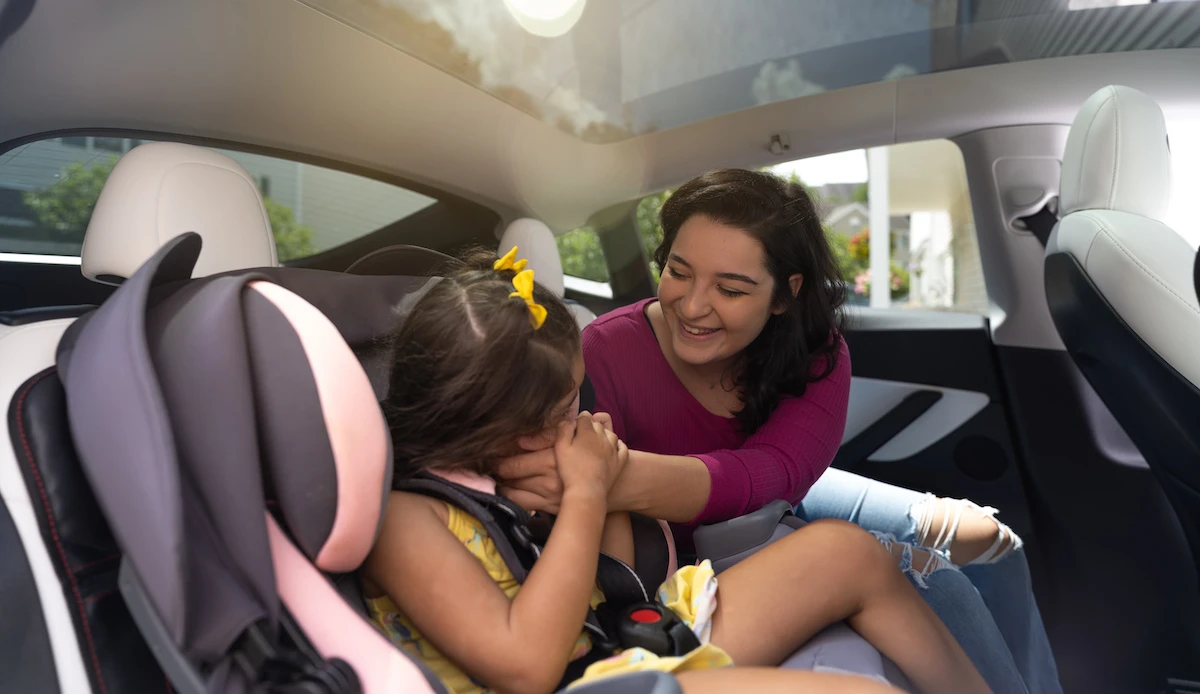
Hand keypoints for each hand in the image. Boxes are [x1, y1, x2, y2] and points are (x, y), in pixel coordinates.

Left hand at [496, 411, 619, 512]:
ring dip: (501, 486)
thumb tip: (519, 439)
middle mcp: (549, 482)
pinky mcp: (550, 509)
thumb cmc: (588, 453)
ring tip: (495, 477)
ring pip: (513, 495)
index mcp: (552, 461)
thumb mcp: (571, 435)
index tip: (488, 455)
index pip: (514, 464)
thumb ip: (546, 433)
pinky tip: (508, 490)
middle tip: (486, 466)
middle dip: (495, 472)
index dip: (497, 460)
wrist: (612, 481)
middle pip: (510, 480)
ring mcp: (549, 499)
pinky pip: (523, 505)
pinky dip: (512, 497)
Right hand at [555, 412, 623, 499]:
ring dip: (603, 436)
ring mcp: (613, 449)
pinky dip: (617, 446)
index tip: (573, 431)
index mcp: (588, 432)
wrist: (587, 491)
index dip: (578, 422)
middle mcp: (603, 437)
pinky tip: (612, 449)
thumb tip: (568, 421)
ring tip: (595, 444)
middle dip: (589, 428)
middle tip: (581, 440)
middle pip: (597, 425)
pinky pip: (622, 448)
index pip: (584, 417)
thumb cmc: (570, 470)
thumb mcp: (560, 447)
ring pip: (611, 434)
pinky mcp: (620, 462)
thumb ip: (563, 429)